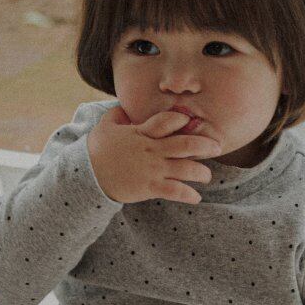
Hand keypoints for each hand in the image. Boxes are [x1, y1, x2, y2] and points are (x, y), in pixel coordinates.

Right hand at [87, 103, 222, 204]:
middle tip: (217, 147)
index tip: (190, 121)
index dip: (181, 119)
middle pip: (184, 146)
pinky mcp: (150, 187)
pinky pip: (174, 191)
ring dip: (201, 172)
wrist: (87, 177)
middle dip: (204, 146)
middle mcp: (151, 150)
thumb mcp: (105, 126)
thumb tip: (125, 107)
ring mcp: (152, 170)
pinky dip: (187, 195)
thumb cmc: (98, 150)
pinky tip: (196, 197)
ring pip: (185, 169)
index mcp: (142, 133)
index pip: (166, 121)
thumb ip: (118, 115)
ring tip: (207, 176)